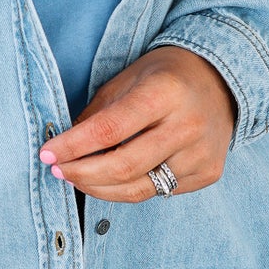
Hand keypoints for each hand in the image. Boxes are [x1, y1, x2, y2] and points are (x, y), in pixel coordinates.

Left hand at [38, 46, 236, 202]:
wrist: (221, 80)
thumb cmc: (164, 77)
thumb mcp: (126, 80)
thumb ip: (97, 115)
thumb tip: (64, 148)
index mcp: (164, 93)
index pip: (109, 130)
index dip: (73, 146)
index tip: (47, 154)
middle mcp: (188, 126)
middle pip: (124, 167)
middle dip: (82, 174)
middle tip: (58, 170)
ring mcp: (202, 154)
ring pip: (140, 189)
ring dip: (101, 188)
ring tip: (78, 178)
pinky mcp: (208, 173)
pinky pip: (159, 192)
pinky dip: (130, 188)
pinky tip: (115, 179)